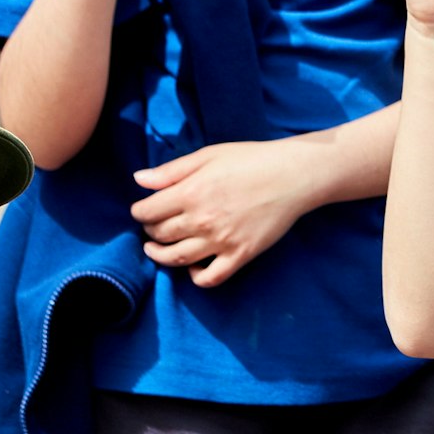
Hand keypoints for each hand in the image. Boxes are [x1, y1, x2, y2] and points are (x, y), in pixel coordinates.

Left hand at [131, 139, 319, 286]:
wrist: (294, 175)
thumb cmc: (251, 160)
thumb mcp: (208, 155)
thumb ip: (171, 170)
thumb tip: (139, 180)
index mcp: (190, 192)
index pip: (146, 212)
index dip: (139, 212)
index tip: (144, 210)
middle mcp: (202, 220)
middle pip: (159, 235)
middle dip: (150, 231)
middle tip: (154, 226)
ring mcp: (221, 241)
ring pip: (176, 259)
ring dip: (160, 256)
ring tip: (157, 249)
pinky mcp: (241, 254)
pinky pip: (210, 277)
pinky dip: (195, 276)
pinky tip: (193, 265)